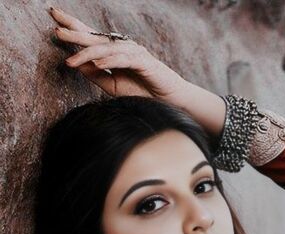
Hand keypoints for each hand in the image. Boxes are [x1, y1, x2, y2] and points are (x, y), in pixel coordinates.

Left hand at [48, 7, 188, 102]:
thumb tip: (77, 65)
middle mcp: (123, 47)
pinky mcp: (143, 61)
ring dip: (87, 54)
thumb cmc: (142, 93)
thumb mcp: (113, 85)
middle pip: (95, 37)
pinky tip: (96, 64)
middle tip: (56, 30)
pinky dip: (109, 61)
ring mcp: (134, 52)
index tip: (55, 21)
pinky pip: (123, 59)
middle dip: (75, 33)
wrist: (168, 101)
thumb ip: (96, 75)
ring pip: (106, 49)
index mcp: (114, 51)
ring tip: (71, 61)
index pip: (91, 36)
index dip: (74, 27)